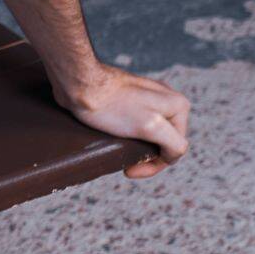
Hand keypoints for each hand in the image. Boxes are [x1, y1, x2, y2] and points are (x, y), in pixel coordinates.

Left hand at [58, 62, 190, 174]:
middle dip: (146, 155)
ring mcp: (146, 98)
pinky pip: (134, 123)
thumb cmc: (109, 104)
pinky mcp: (127, 98)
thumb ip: (173, 143)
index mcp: (178, 106)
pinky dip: (127, 135)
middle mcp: (166, 99)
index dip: (154, 165)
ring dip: (136, 146)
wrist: (76, 83)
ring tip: (118, 152)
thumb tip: (174, 155)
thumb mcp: (149, 126)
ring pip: (149, 133)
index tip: (130, 171)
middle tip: (125, 165)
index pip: (175, 148)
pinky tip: (114, 139)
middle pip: (163, 140)